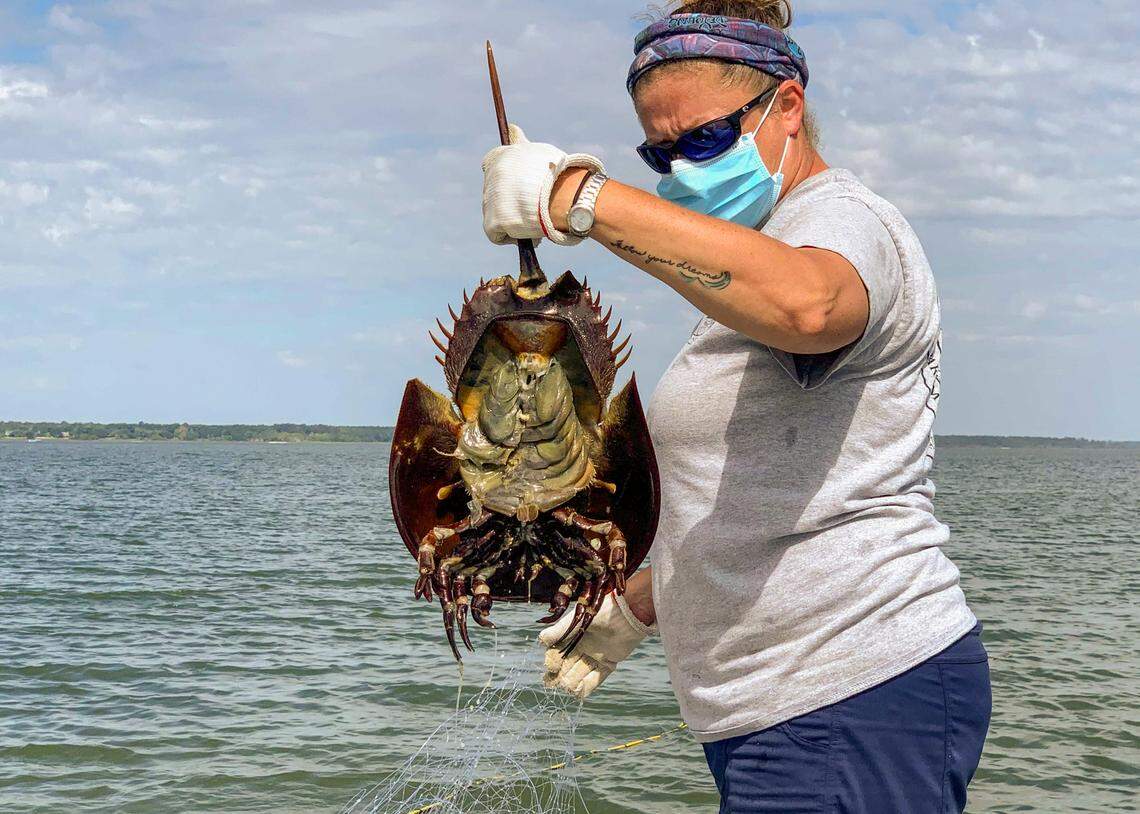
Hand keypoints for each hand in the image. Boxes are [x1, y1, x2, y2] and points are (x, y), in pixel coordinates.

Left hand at [481, 123, 603, 245]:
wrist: (565, 196)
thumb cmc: (557, 173)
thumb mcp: (536, 150)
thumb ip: (520, 143)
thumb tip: (511, 127)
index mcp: (498, 157)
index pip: (491, 164)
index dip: (506, 178)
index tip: (521, 186)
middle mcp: (490, 177)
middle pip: (494, 193)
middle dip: (511, 201)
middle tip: (535, 206)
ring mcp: (489, 201)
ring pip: (496, 214)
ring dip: (514, 219)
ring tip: (536, 219)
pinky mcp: (492, 223)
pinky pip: (497, 234)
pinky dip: (512, 237)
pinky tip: (530, 232)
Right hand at [538, 591, 654, 699]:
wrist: (626, 614)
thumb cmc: (599, 612)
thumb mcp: (576, 620)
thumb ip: (559, 631)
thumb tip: (540, 640)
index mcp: (570, 636)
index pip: (556, 654)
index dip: (552, 662)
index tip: (552, 667)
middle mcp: (581, 647)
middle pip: (565, 667)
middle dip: (558, 676)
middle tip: (555, 682)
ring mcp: (594, 656)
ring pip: (578, 675)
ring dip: (571, 683)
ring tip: (569, 686)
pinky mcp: (608, 663)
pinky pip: (595, 679)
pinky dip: (587, 687)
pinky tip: (579, 692)